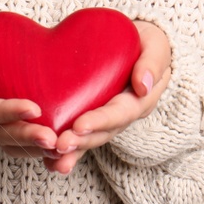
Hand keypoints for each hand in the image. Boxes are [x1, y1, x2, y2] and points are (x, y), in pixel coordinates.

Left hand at [10, 19, 171, 175]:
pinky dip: (64, 152)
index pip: (120, 113)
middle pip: (103, 133)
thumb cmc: (146, 42)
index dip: (100, 120)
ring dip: (72, 152)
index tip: (79, 126)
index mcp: (140, 100)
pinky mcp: (90, 117)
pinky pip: (78, 136)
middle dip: (81, 142)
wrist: (136, 42)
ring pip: (89, 140)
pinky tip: (47, 161)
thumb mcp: (156, 45)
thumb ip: (152, 63)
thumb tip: (143, 86)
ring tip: (53, 161)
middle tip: (60, 146)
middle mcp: (123, 116)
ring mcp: (106, 120)